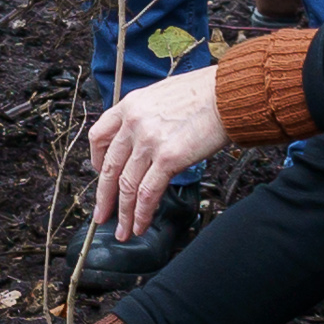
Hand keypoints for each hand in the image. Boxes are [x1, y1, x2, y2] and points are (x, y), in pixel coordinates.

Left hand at [86, 69, 229, 241]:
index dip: (95, 160)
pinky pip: (148, 193)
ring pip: (127, 185)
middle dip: (104, 197)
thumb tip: (141, 143)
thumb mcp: (161, 95)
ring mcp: (149, 141)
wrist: (228, 94)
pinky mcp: (169, 158)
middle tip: (102, 214)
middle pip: (109, 167)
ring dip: (124, 213)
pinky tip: (140, 225)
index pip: (99, 136)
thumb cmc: (203, 94)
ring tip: (123, 230)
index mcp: (129, 106)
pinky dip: (142, 213)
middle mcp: (134, 123)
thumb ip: (145, 117)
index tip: (99, 174)